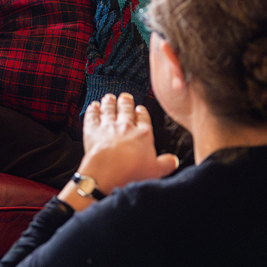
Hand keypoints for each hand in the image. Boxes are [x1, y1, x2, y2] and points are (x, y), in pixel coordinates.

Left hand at [69, 94, 179, 209]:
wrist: (109, 169)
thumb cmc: (133, 170)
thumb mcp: (157, 170)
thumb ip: (166, 163)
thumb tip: (173, 161)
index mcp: (143, 134)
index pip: (143, 119)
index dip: (142, 113)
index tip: (140, 109)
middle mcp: (126, 126)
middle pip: (126, 110)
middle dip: (126, 102)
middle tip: (125, 97)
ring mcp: (108, 126)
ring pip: (109, 110)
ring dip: (109, 103)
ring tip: (109, 97)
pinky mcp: (92, 130)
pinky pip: (92, 116)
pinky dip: (92, 110)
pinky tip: (93, 106)